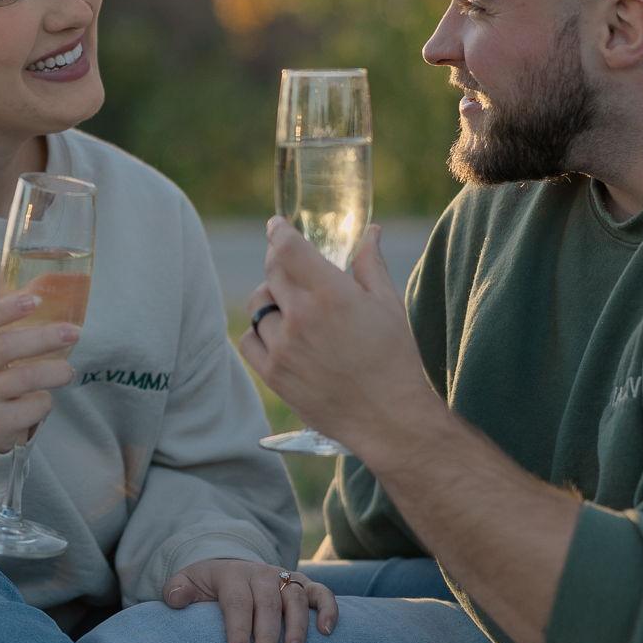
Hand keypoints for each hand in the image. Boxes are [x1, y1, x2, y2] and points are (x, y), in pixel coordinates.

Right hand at [0, 291, 81, 453]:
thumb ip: (13, 324)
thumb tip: (52, 289)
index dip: (5, 309)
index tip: (35, 300)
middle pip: (3, 348)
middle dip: (43, 338)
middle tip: (74, 333)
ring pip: (24, 378)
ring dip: (55, 372)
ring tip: (68, 371)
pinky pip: (31, 408)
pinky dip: (45, 402)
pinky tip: (41, 399)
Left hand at [161, 557, 338, 642]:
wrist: (230, 569)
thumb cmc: (207, 587)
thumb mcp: (187, 583)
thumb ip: (177, 590)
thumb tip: (175, 600)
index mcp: (231, 575)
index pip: (237, 601)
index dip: (238, 629)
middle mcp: (260, 574)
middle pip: (268, 602)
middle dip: (267, 636)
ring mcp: (284, 578)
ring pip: (296, 598)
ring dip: (298, 628)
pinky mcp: (303, 585)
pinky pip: (321, 592)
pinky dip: (328, 609)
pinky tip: (326, 632)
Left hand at [238, 220, 437, 463]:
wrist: (388, 418)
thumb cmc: (394, 360)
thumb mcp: (389, 305)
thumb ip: (370, 264)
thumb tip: (369, 232)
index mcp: (331, 294)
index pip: (289, 249)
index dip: (279, 231)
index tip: (276, 225)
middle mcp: (301, 317)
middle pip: (272, 272)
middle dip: (279, 261)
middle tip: (289, 263)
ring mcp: (282, 347)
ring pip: (258, 306)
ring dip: (271, 299)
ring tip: (292, 305)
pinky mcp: (272, 373)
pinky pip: (248, 340)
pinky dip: (259, 331)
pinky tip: (278, 333)